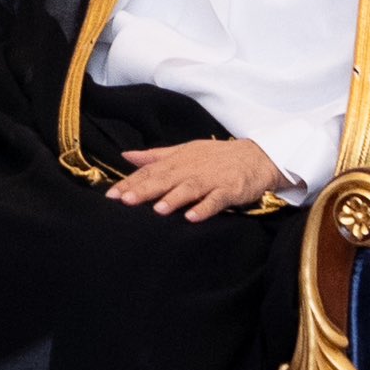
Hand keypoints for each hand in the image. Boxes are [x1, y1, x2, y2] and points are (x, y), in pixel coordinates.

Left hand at [106, 135, 287, 220]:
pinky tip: (192, 217)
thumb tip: (126, 156)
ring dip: (174, 199)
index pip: (150, 171)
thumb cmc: (216, 156)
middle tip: (125, 201)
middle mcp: (192, 168)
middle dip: (145, 190)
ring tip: (158, 210)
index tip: (111, 195)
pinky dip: (205, 208)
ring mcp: (212, 179)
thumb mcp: (184, 151)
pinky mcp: (230, 189)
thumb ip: (155, 156)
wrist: (257, 156)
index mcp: (178, 160)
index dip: (131, 183)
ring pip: (190, 188)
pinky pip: (216, 200)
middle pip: (165, 179)